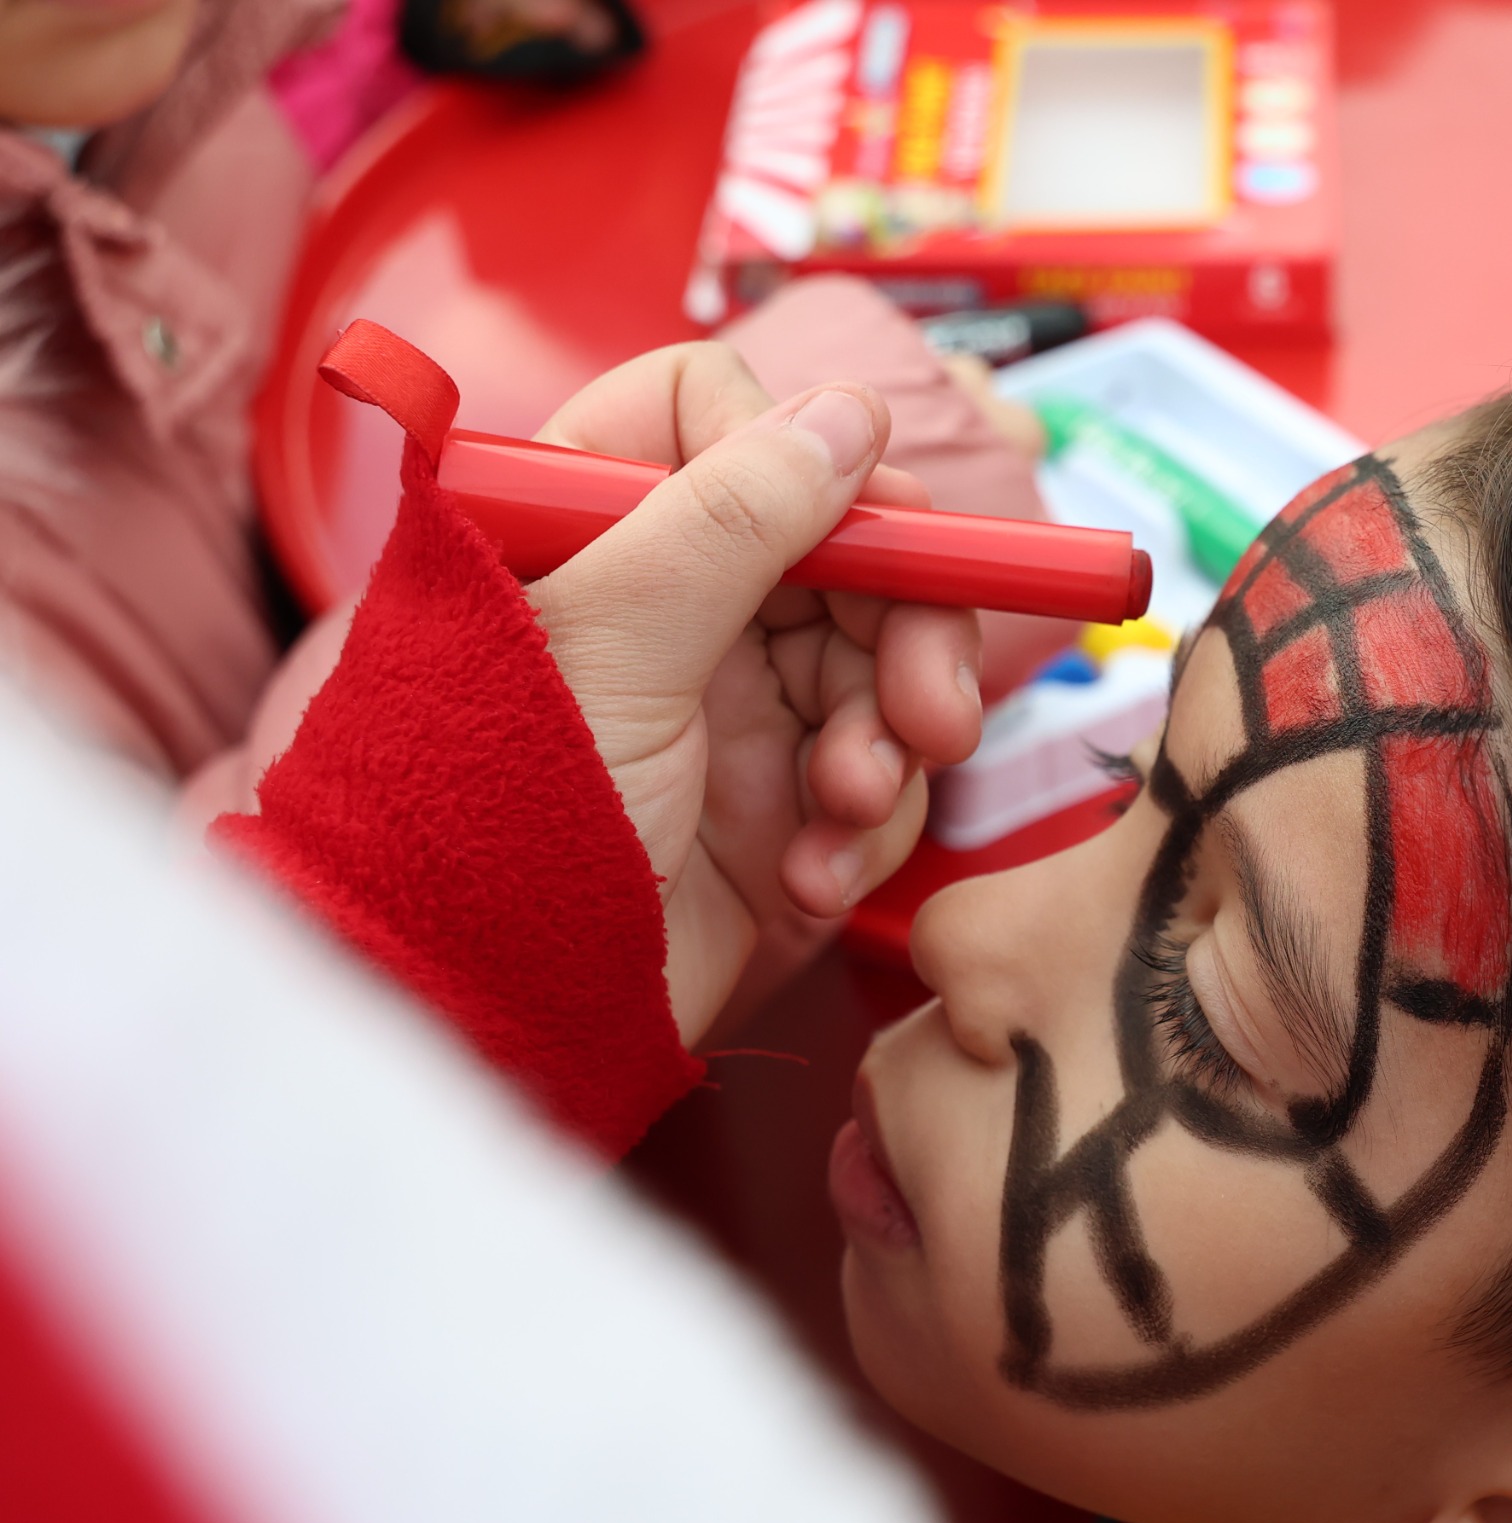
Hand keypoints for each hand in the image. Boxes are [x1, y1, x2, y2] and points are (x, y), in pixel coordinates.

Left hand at [521, 343, 982, 1044]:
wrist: (486, 1019)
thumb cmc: (494, 822)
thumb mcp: (610, 643)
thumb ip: (732, 518)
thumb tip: (846, 416)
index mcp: (594, 532)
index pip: (720, 421)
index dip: (805, 464)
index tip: (859, 531)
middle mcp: (670, 608)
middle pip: (844, 551)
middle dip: (905, 630)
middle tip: (929, 709)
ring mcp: (731, 712)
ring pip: (882, 669)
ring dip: (890, 741)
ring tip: (849, 808)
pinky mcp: (777, 814)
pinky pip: (878, 785)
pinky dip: (864, 832)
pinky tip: (809, 876)